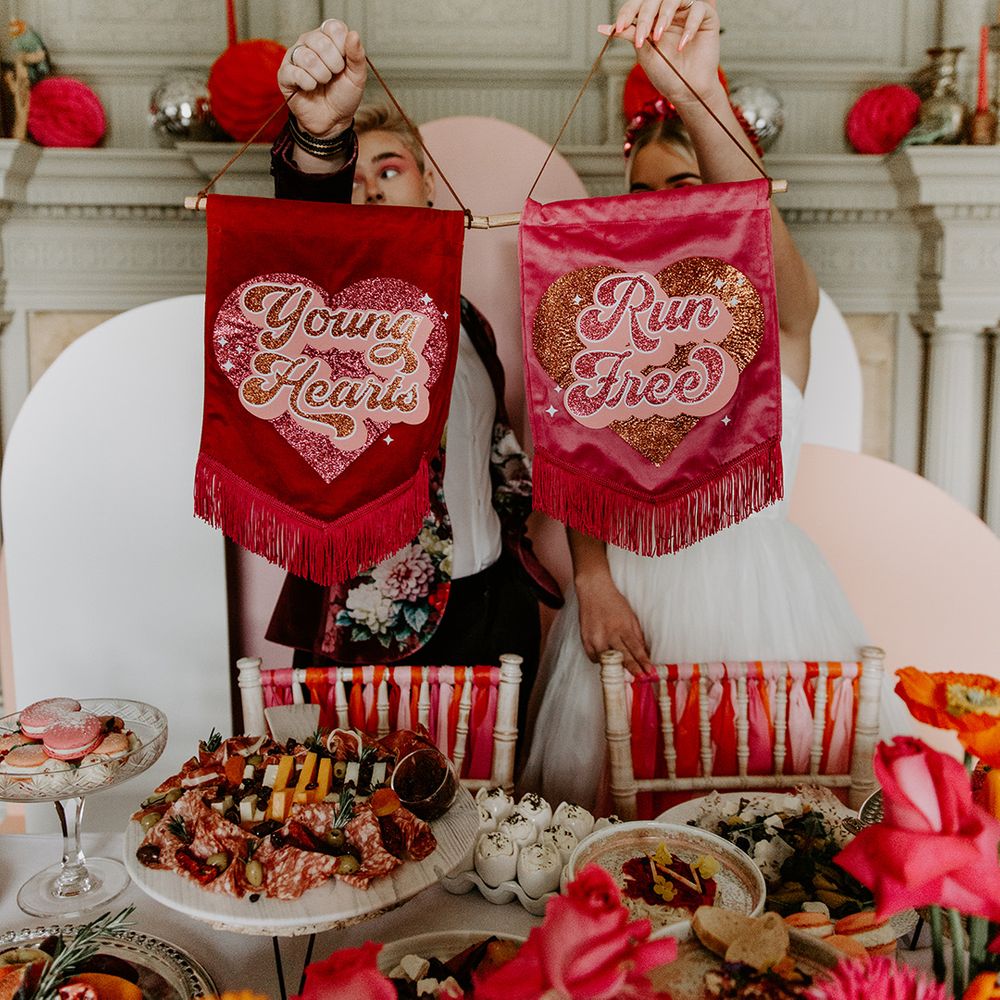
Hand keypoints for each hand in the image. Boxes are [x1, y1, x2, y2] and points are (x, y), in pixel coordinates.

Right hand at [277, 20, 365, 137]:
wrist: (333, 121)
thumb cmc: (343, 96)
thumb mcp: (357, 77)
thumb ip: (357, 56)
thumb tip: (354, 35)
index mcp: (327, 38)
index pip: (333, 28)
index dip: (342, 47)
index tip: (345, 63)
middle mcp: (309, 43)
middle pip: (319, 40)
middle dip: (333, 64)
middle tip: (334, 75)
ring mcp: (295, 58)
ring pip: (306, 56)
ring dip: (321, 75)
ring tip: (323, 82)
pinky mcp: (285, 74)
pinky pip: (294, 72)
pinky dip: (308, 83)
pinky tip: (311, 88)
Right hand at [575, 573, 653, 676]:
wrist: (593, 590)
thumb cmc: (614, 602)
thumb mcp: (631, 617)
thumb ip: (637, 636)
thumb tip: (644, 653)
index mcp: (622, 627)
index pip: (635, 649)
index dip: (643, 662)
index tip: (649, 672)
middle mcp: (608, 634)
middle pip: (622, 657)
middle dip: (632, 669)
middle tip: (640, 678)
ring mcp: (595, 638)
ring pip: (606, 661)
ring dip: (616, 667)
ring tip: (622, 672)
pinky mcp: (585, 640)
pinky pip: (594, 658)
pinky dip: (601, 661)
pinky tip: (607, 658)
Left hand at [600, 0, 722, 111]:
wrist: (687, 90)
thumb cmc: (666, 73)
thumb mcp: (643, 52)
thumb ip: (628, 34)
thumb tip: (602, 27)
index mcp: (653, 16)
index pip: (638, 3)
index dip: (628, 12)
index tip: (618, 27)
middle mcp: (670, 10)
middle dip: (645, 15)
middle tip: (641, 36)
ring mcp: (688, 12)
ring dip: (664, 15)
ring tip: (659, 37)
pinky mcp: (707, 17)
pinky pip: (699, 9)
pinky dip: (689, 27)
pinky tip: (682, 45)